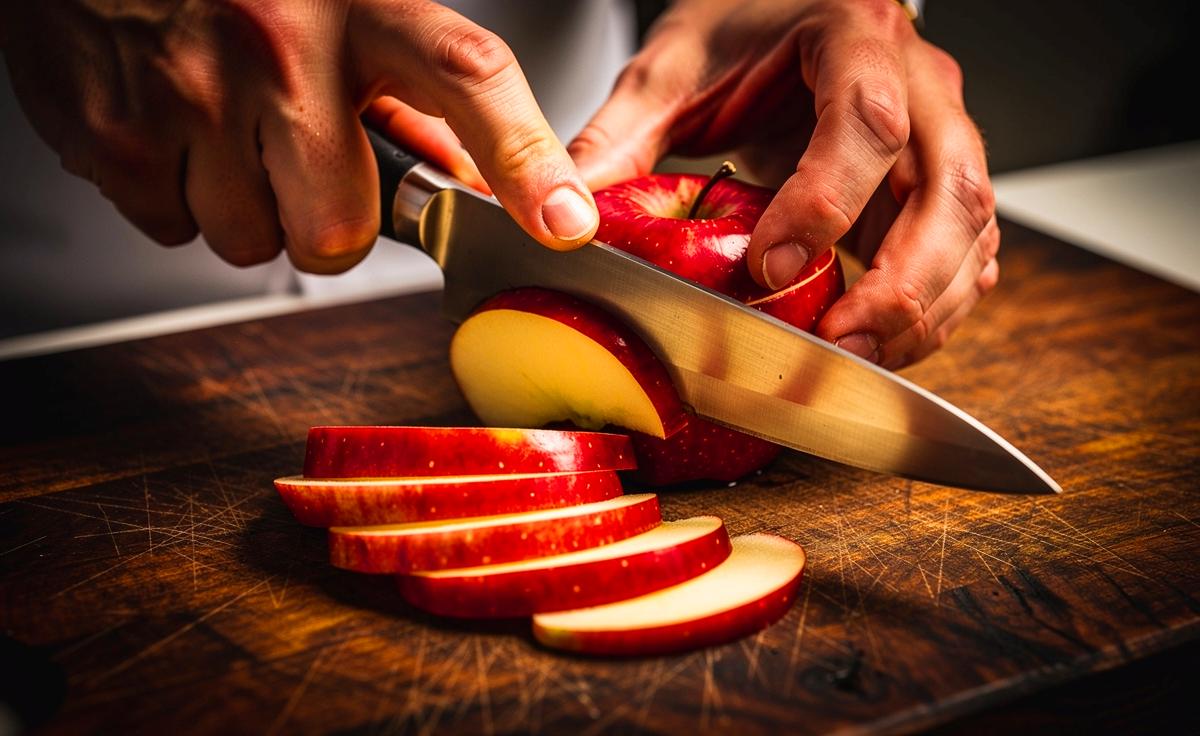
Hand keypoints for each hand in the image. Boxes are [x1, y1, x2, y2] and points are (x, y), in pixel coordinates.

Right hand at [0, 0, 597, 273]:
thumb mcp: (343, 2)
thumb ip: (410, 86)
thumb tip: (463, 175)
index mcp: (362, 2)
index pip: (468, 79)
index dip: (524, 160)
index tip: (564, 223)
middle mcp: (278, 45)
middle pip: (340, 231)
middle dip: (326, 219)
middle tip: (301, 160)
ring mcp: (189, 92)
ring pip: (254, 241)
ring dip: (250, 207)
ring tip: (226, 126)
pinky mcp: (113, 133)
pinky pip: (174, 229)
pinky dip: (178, 196)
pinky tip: (174, 128)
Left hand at [569, 0, 997, 368]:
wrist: (789, 4)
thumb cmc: (739, 28)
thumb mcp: (669, 69)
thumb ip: (620, 137)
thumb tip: (566, 216)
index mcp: (850, 36)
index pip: (864, 120)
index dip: (827, 201)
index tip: (770, 266)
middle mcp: (918, 81)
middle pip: (949, 186)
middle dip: (903, 281)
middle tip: (840, 342)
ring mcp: (943, 128)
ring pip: (971, 225)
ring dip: (929, 306)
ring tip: (862, 357)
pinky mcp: (942, 175)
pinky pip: (970, 245)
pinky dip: (943, 300)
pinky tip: (898, 334)